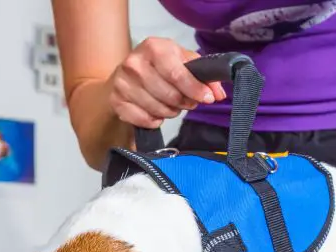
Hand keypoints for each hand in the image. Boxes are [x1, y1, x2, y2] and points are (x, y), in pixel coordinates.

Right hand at [107, 37, 226, 128]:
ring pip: (158, 110)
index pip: (177, 74)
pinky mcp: (116, 101)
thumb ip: (203, 75)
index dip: (195, 89)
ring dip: (170, 112)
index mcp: (153, 47)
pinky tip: (155, 112)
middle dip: (184, 103)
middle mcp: (134, 63)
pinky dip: (155, 120)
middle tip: (187, 102)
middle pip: (169, 95)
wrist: (124, 74)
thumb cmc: (158, 67)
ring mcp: (122, 83)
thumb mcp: (181, 61)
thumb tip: (219, 94)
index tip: (208, 99)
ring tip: (171, 105)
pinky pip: (144, 119)